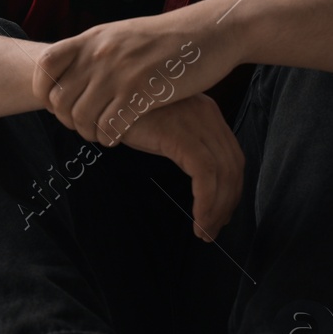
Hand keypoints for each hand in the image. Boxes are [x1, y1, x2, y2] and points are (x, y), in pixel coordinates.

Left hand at [32, 3, 240, 142]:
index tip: (58, 104)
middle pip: (60, 99)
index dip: (44, 90)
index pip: (45, 64)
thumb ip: (98, 49)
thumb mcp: (124, 34)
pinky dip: (109, 137)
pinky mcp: (141, 92)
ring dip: (89, 133)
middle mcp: (100, 54)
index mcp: (93, 38)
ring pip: (81, 118)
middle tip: (86, 126)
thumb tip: (75, 68)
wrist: (208, 33)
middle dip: (69, 120)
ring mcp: (119, 73)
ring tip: (103, 134)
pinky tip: (119, 137)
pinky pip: (108, 126)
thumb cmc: (169, 39)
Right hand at [113, 92, 244, 241]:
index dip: (231, 189)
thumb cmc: (124, 117)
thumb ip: (180, 145)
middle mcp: (207, 115)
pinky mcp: (181, 135)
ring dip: (217, 209)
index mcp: (206, 113)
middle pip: (233, 166)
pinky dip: (206, 203)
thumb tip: (195, 179)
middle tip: (214, 229)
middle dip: (227, 202)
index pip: (231, 156)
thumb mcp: (161, 130)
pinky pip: (205, 175)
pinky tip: (198, 221)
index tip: (221, 214)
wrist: (99, 102)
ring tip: (205, 232)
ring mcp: (196, 123)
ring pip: (222, 174)